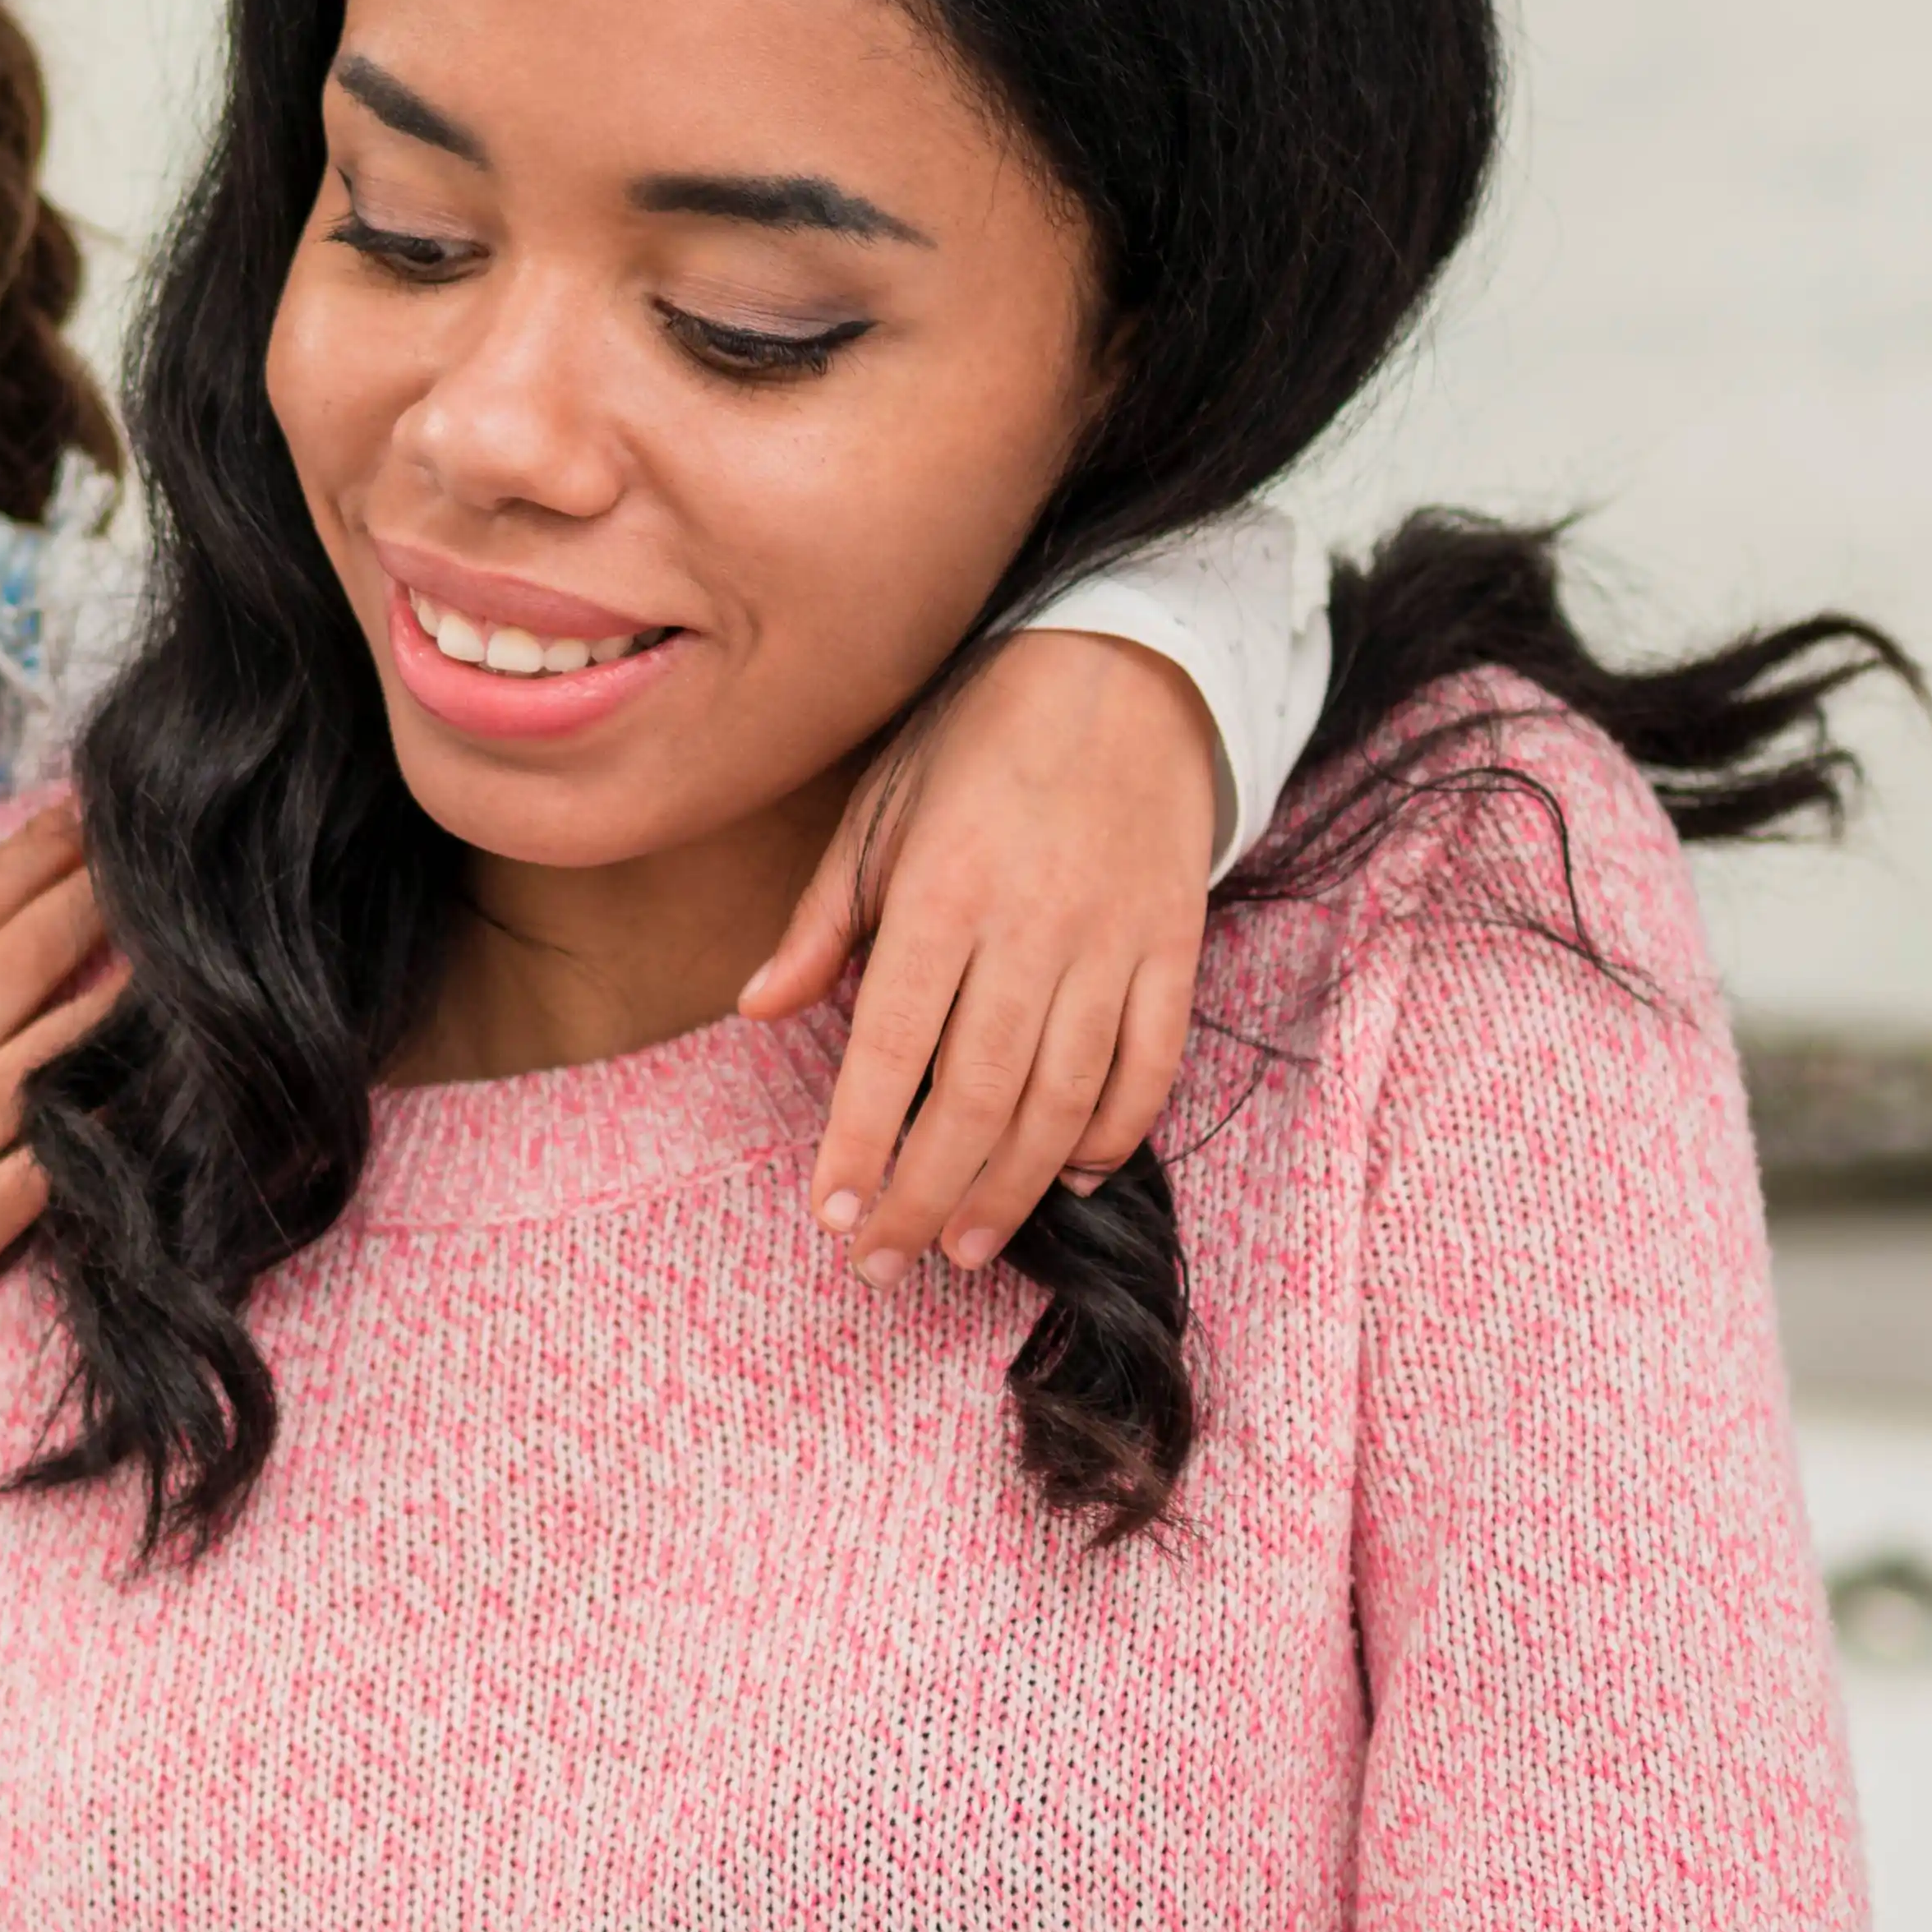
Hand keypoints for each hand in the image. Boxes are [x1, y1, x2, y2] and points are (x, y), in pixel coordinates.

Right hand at [0, 804, 121, 1277]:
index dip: (25, 861)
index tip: (73, 821)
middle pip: (19, 966)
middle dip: (85, 901)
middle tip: (139, 858)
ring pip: (51, 1051)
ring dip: (114, 995)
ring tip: (166, 948)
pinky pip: (56, 1159)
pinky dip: (106, 1116)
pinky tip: (152, 1077)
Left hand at [742, 629, 1219, 1278]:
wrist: (1126, 671)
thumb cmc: (978, 745)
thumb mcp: (878, 811)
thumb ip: (821, 920)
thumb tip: (755, 1008)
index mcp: (941, 894)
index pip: (891, 1049)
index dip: (861, 1144)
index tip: (833, 1214)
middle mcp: (1030, 929)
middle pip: (978, 1098)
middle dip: (925, 1196)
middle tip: (885, 1261)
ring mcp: (1113, 943)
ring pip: (1064, 1099)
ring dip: (1012, 1188)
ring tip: (965, 1245)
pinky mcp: (1176, 946)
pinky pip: (1151, 1064)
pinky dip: (1116, 1131)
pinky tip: (1075, 1176)